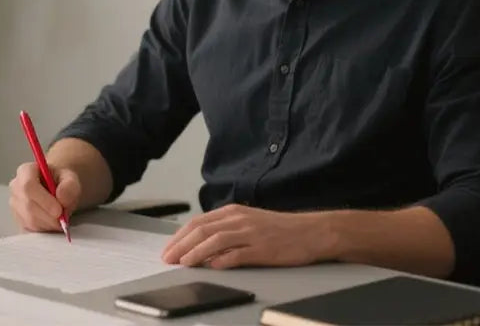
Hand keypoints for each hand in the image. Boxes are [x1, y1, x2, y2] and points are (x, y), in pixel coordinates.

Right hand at [8, 162, 79, 231]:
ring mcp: (14, 204)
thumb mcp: (70, 178)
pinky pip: (30, 228)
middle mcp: (15, 187)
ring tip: (60, 219)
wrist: (56, 188)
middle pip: (28, 205)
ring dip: (48, 223)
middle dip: (48, 216)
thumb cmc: (60, 182)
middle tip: (64, 219)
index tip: (59, 210)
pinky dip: (44, 229)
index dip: (44, 200)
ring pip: (29, 219)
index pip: (28, 186)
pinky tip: (52, 222)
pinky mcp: (18, 218)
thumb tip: (62, 198)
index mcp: (26, 171)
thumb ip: (69, 185)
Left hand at [161, 204, 334, 268]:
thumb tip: (202, 248)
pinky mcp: (263, 249)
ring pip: (215, 240)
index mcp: (233, 212)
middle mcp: (239, 220)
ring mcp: (251, 233)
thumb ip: (226, 231)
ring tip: (182, 263)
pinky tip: (211, 266)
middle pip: (202, 230)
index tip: (168, 249)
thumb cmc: (280, 229)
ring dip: (195, 252)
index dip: (179, 236)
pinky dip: (222, 260)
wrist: (312, 232)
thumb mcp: (249, 223)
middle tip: (168, 258)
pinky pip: (237, 254)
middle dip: (181, 245)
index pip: (198, 222)